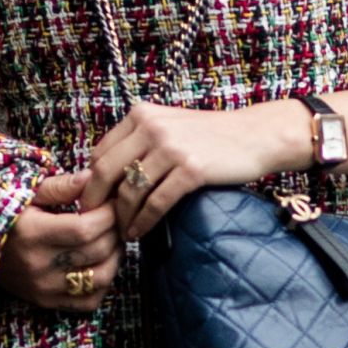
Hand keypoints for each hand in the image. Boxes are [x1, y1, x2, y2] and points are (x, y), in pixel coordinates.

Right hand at [0, 171, 121, 312]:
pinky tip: (101, 263)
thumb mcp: (26, 192)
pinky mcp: (46, 302)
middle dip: (115, 231)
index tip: (111, 202)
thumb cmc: (5, 214)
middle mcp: (37, 264)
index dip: (107, 215)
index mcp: (31, 233)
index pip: (85, 228)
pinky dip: (104, 283)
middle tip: (117, 217)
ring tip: (113, 239)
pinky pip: (89, 301)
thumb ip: (60, 186)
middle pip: (96, 251)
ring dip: (116, 257)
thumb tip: (92, 178)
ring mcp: (43, 288)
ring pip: (100, 278)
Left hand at [85, 98, 313, 243]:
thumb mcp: (170, 126)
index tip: (93, 203)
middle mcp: (152, 127)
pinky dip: (143, 222)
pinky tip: (140, 232)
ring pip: (130, 191)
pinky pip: (156, 203)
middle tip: (97, 223)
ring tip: (122, 232)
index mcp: (142, 115)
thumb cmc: (212, 136)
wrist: (256, 135)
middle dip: (97, 203)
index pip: (100, 152)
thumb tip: (106, 175)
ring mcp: (172, 148)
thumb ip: (140, 141)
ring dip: (122, 218)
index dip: (91, 182)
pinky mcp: (191, 169)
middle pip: (105, 172)